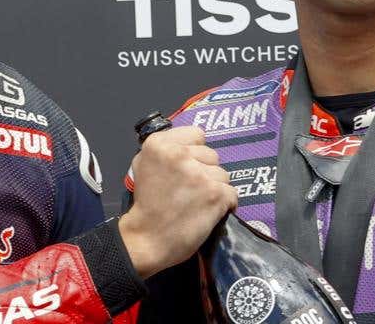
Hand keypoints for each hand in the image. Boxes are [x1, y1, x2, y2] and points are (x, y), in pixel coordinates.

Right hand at [119, 126, 236, 278]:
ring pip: (223, 174)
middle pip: (211, 155)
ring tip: (197, 203)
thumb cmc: (146, 204)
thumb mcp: (143, 164)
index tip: (185, 167)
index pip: (197, 134)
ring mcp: (199, 174)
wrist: (146, 239)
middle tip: (188, 190)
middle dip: (204, 171)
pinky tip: (209, 211)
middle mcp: (180, 154)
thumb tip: (190, 144)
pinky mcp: (215, 194)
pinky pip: (232, 193)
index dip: (194, 152)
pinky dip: (224, 204)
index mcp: (160, 144)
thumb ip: (166, 149)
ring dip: (214, 188)